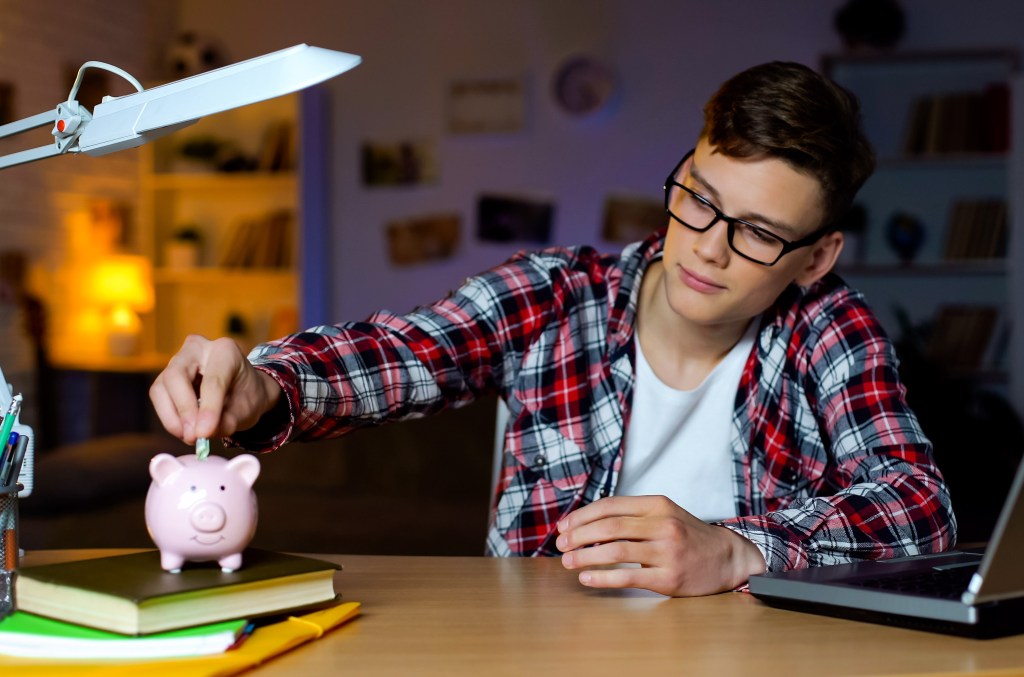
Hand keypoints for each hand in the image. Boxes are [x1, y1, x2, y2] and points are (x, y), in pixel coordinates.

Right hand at [150, 335, 281, 442]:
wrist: (243, 390)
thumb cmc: (247, 396)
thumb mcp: (248, 410)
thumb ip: (229, 421)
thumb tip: (204, 433)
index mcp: (226, 350)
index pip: (213, 380)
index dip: (208, 408)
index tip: (205, 433)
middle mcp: (198, 348)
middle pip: (176, 376)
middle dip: (184, 409)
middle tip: (193, 435)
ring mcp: (178, 360)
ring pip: (161, 388)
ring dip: (172, 417)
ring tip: (190, 436)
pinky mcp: (166, 376)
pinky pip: (159, 397)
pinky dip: (169, 417)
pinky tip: (184, 430)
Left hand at [556, 495, 765, 595]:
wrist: (727, 557)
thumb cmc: (688, 536)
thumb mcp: (664, 514)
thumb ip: (632, 516)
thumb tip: (586, 524)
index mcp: (657, 505)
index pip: (610, 505)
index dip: (582, 516)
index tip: (564, 527)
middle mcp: (663, 525)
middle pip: (609, 526)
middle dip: (578, 536)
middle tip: (560, 545)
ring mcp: (667, 552)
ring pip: (615, 550)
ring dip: (585, 556)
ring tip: (567, 562)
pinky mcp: (669, 578)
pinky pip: (628, 576)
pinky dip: (603, 578)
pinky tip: (587, 579)